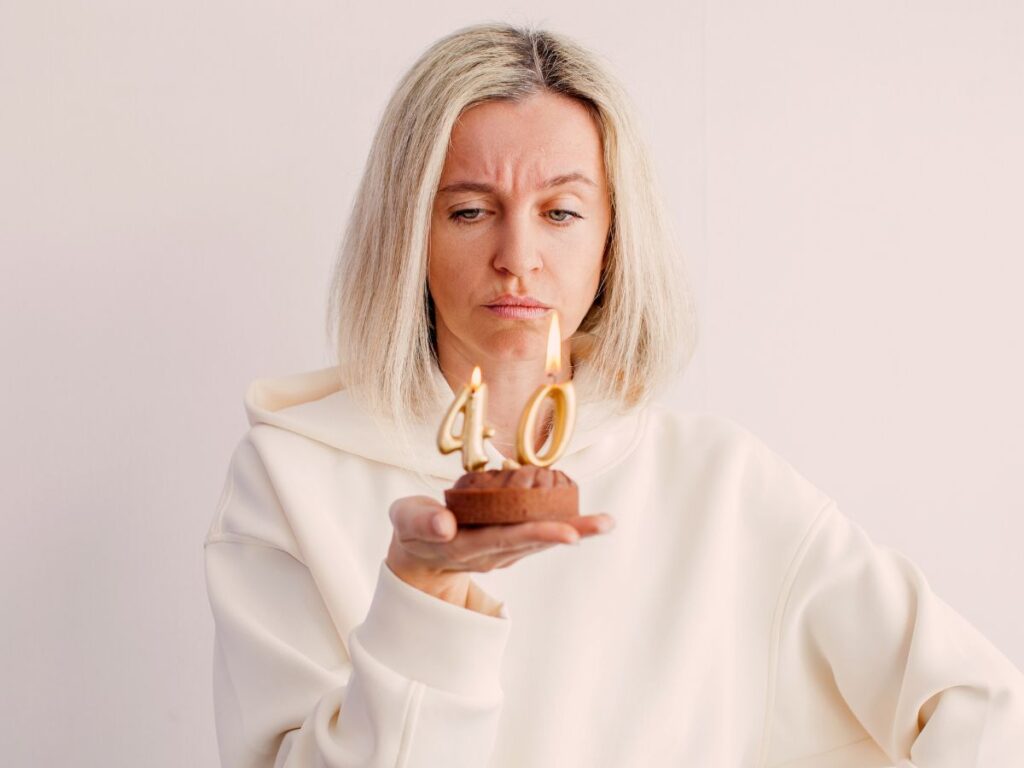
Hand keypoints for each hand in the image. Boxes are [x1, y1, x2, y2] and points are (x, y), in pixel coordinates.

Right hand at [385, 495, 614, 609]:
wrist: (417, 552)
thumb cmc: (413, 529)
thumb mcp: (405, 520)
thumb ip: (421, 520)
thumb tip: (445, 523)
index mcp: (466, 545)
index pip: (504, 539)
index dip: (535, 534)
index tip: (566, 533)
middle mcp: (491, 552)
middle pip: (533, 541)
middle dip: (570, 532)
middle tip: (604, 524)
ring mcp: (503, 551)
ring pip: (541, 539)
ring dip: (576, 531)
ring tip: (607, 522)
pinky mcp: (510, 543)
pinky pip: (539, 533)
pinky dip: (565, 525)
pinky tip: (589, 519)